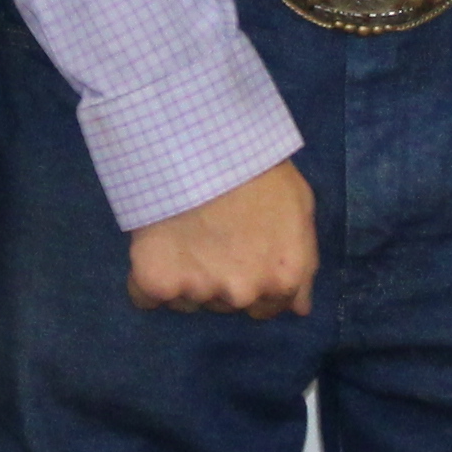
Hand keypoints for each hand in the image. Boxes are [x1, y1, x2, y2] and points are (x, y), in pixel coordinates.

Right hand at [127, 162, 317, 319]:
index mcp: (283, 278)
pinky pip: (147, 298)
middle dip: (220, 281)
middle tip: (210, 239)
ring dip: (185, 280)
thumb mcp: (300, 206)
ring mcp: (199, 291)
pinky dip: (148, 283)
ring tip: (183, 237)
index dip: (252, 283)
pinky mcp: (157, 283)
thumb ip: (304, 262)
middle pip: (227, 305)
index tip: (238, 257)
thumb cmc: (257, 166)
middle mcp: (244, 294)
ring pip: (188, 302)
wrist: (200, 142)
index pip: (267, 309)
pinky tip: (155, 251)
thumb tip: (299, 308)